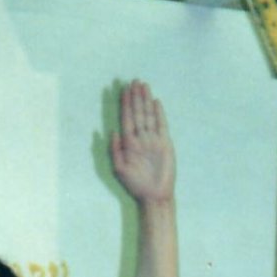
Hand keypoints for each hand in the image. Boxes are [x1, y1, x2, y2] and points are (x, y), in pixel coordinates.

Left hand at [109, 80, 174, 205]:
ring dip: (146, 100)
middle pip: (137, 113)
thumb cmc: (135, 184)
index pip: (126, 118)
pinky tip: (156, 102)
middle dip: (135, 97)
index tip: (124, 89)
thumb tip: (112, 131)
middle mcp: (141, 138)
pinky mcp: (165, 144)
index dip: (125, 103)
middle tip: (134, 81)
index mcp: (128, 142)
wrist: (154, 196)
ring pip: (148, 115)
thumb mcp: (119, 168)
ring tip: (144, 85)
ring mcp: (153, 140)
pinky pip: (161, 125)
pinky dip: (159, 113)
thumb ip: (115, 149)